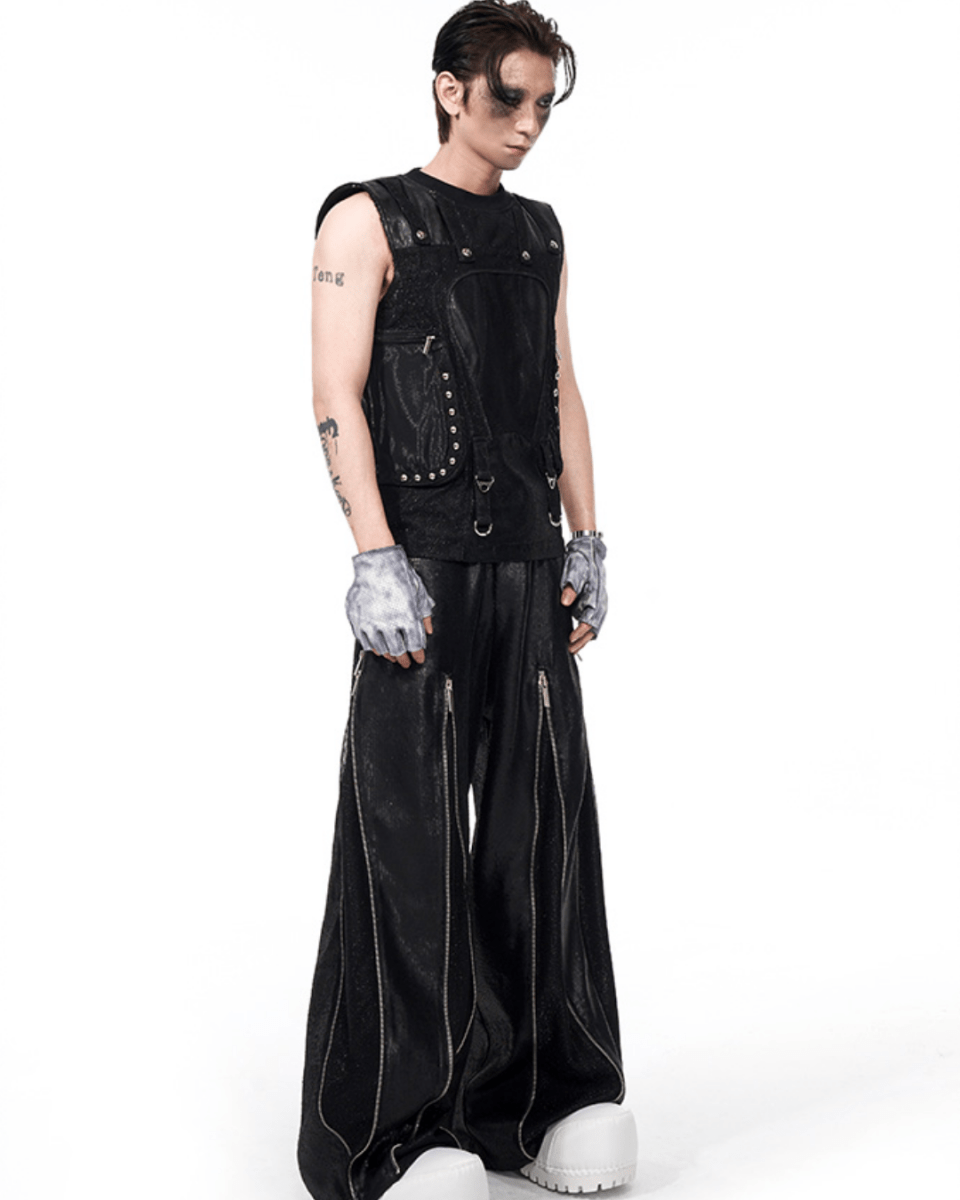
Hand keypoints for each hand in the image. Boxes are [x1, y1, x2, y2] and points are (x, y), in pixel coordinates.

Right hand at [345, 544, 434, 668]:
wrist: (376, 564)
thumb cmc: (399, 575)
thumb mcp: (419, 594)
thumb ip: (424, 615)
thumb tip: (428, 631)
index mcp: (407, 617)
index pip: (415, 645)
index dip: (418, 654)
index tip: (418, 658)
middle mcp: (388, 623)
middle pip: (398, 651)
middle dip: (404, 659)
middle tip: (405, 662)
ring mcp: (371, 623)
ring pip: (381, 649)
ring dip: (389, 654)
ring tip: (393, 656)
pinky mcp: (358, 621)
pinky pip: (365, 642)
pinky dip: (373, 647)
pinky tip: (378, 648)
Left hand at [559, 534, 606, 652]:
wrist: (588, 550)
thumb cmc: (580, 559)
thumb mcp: (573, 569)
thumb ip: (570, 586)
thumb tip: (565, 601)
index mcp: (595, 594)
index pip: (590, 619)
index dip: (580, 631)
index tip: (570, 638)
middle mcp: (600, 600)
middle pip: (594, 626)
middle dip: (583, 640)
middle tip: (571, 649)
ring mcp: (598, 602)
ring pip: (595, 625)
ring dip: (585, 638)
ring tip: (573, 648)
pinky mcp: (595, 602)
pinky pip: (593, 620)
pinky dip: (587, 630)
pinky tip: (578, 637)